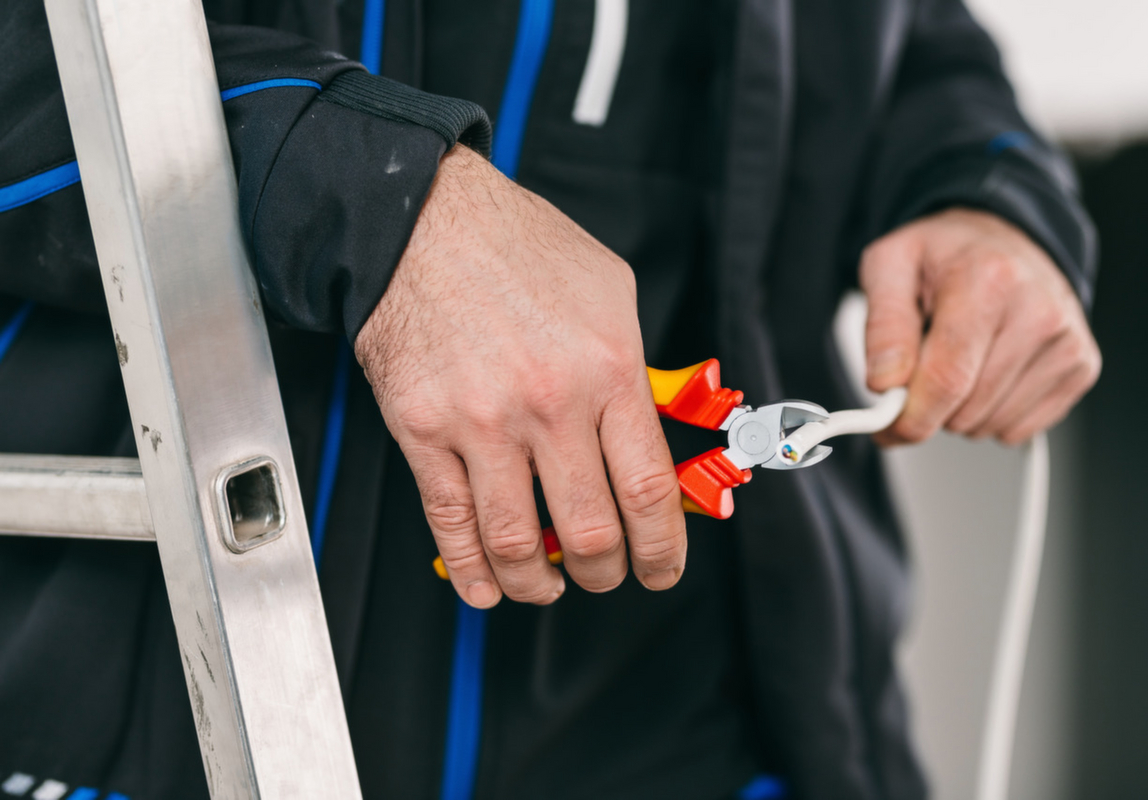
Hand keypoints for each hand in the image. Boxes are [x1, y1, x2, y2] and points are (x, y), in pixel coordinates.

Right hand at [354, 146, 686, 607]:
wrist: (423, 221)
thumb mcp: (610, 291)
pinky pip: (450, 521)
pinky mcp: (424, 430)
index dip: (664, 547)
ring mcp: (482, 423)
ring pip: (518, 541)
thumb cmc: (517, 246)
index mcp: (607, 370)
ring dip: (538, 583)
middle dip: (607, 572)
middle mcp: (549, 404)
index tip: (663, 566)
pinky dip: (469, 569)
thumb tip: (650, 432)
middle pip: (590, 531)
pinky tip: (485, 585)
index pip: (649, 490)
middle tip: (609, 576)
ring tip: (547, 586)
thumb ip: (634, 368)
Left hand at [860, 208, 1100, 445]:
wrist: (1001, 239)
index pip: (947, 379)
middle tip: (922, 365)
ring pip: (990, 426)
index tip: (887, 424)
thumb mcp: (888, 267)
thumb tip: (885, 384)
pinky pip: (1018, 429)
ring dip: (961, 410)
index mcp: (989, 280)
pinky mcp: (1081, 367)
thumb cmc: (944, 255)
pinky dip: (992, 414)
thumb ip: (882, 328)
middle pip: (966, 410)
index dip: (909, 416)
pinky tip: (988, 371)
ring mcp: (1067, 342)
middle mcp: (1039, 311)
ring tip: (959, 358)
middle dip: (930, 406)